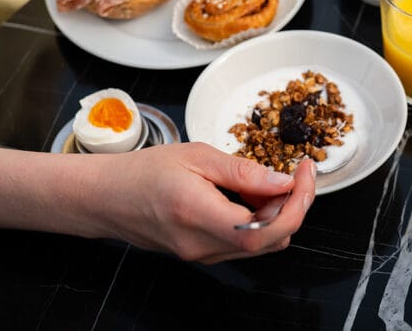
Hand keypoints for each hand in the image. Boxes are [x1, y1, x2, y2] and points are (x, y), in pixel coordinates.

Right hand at [0, 133, 314, 264]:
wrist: (105, 197)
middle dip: (294, 205)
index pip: (268, 229)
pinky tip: (250, 195)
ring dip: (277, 213)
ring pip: (262, 244)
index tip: (306, 172)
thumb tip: (283, 181)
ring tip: (268, 180)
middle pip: (272, 240)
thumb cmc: (143, 172)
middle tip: (295, 172)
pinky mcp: (203, 254)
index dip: (298, 204)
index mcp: (200, 215)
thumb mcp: (195, 156)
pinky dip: (259, 220)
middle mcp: (203, 245)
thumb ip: (243, 170)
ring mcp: (203, 255)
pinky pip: (244, 243)